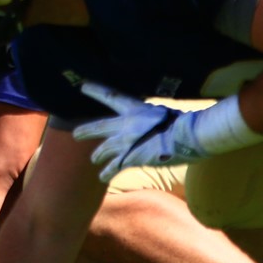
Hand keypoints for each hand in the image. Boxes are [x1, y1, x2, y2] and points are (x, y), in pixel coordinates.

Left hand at [75, 81, 215, 181]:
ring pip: (104, 149)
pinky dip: (107, 172)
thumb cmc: (180, 122)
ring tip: (94, 159)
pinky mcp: (131, 158)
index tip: (82, 86)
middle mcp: (125, 124)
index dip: (95, 91)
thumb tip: (148, 118)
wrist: (186, 136)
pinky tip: (102, 176)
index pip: (111, 96)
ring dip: (98, 155)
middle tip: (75, 134)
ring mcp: (126, 142)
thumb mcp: (161, 110)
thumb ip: (149, 115)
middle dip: (85, 130)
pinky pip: (114, 167)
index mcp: (134, 108)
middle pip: (99, 127)